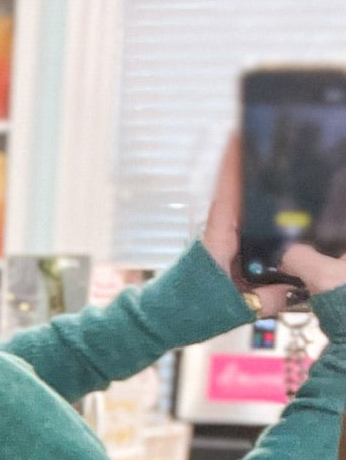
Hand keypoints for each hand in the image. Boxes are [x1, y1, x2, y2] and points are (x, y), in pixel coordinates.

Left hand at [204, 135, 345, 323]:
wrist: (159, 323)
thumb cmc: (186, 313)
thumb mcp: (234, 308)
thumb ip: (269, 298)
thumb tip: (301, 288)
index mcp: (216, 242)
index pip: (227, 196)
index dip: (233, 166)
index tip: (238, 136)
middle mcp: (216, 236)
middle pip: (238, 197)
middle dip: (253, 171)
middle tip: (270, 142)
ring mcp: (219, 244)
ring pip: (243, 213)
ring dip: (257, 193)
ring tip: (277, 167)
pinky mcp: (222, 255)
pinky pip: (244, 232)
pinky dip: (259, 221)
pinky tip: (276, 214)